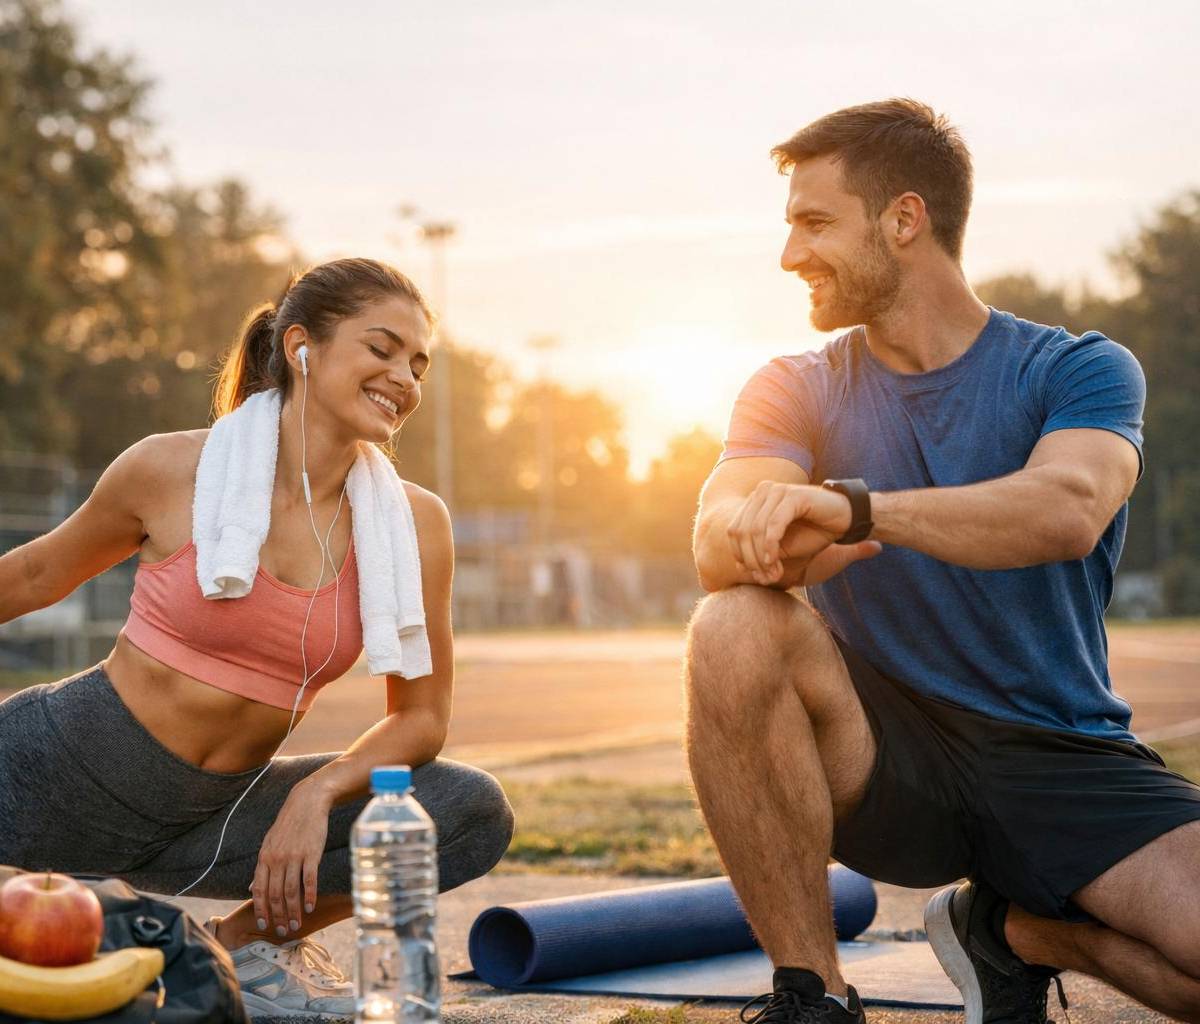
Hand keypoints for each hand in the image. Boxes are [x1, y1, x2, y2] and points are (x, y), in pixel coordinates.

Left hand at [250, 783, 331, 938]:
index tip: (264, 925)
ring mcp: (294, 857)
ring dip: (293, 912)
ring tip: (297, 924)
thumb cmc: (289, 823)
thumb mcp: (269, 843)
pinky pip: (309, 880)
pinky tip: (311, 907)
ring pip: (291, 892)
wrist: (307, 802)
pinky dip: (309, 896)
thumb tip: (252, 889)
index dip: (261, 909)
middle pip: (275, 895)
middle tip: (283, 931)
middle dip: (278, 916)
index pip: (259, 890)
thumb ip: (262, 868)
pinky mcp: (311, 854)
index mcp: (264, 858)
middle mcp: (276, 859)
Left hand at [727, 482, 853, 584]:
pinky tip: (774, 561)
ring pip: (755, 530)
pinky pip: (773, 525)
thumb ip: (760, 553)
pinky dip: (770, 546)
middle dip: (750, 559)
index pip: (733, 530)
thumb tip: (738, 569)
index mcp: (756, 500)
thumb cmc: (813, 533)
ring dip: (761, 557)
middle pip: (742, 531)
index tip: (754, 574)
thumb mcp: (782, 547)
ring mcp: (776, 491)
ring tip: (773, 573)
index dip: (739, 555)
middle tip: (766, 577)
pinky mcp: (792, 496)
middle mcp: (762, 491)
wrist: (845, 520)